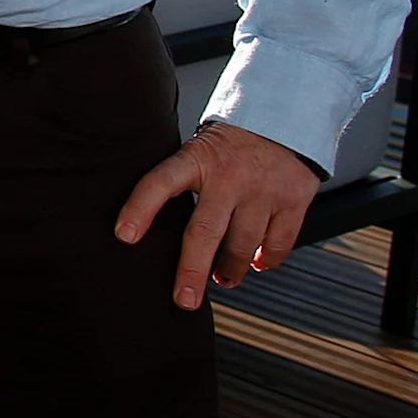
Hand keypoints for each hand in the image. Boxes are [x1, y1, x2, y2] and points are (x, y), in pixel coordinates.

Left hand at [116, 119, 320, 308]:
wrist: (283, 117)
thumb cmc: (228, 146)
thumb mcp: (197, 151)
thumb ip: (180, 183)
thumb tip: (147, 232)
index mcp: (196, 159)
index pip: (159, 183)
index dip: (139, 209)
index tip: (123, 237)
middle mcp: (230, 176)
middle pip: (205, 232)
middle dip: (192, 271)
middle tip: (184, 300)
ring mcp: (264, 189)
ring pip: (243, 246)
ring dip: (230, 270)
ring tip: (223, 278)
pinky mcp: (294, 200)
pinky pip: (277, 245)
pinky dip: (265, 261)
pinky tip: (255, 263)